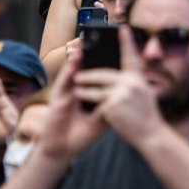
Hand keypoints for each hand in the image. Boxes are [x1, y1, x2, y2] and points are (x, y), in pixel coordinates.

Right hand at [40, 40, 109, 160]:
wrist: (61, 151)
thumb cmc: (80, 136)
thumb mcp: (101, 122)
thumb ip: (112, 108)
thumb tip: (131, 99)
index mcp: (88, 94)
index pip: (98, 75)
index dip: (106, 62)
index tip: (118, 48)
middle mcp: (78, 90)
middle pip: (86, 69)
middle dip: (94, 54)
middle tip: (103, 37)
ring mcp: (67, 92)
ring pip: (74, 70)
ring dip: (80, 56)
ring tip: (88, 41)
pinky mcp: (57, 97)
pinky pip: (64, 80)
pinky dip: (69, 69)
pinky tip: (75, 59)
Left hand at [71, 25, 163, 147]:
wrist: (151, 135)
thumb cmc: (147, 116)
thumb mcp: (145, 94)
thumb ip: (133, 84)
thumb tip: (120, 76)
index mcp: (138, 78)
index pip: (130, 56)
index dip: (127, 42)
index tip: (122, 28)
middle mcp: (130, 83)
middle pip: (103, 75)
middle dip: (88, 75)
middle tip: (77, 75)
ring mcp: (121, 94)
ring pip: (96, 90)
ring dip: (84, 91)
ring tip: (76, 92)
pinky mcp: (112, 106)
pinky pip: (97, 105)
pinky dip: (92, 108)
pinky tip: (86, 112)